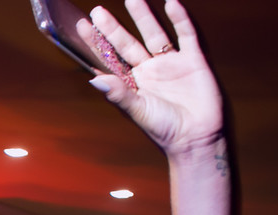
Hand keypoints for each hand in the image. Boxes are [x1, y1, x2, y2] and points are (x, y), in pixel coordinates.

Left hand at [80, 0, 223, 156]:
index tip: (81, 27)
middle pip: (126, 43)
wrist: (196, 137)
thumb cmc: (164, 129)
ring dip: (143, 16)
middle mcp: (147, 71)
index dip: (96, 45)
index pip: (109, 60)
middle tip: (97, 11)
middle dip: (112, 28)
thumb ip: (119, 94)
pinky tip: (171, 3)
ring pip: (153, 34)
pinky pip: (185, 34)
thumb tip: (95, 78)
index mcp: (131, 84)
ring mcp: (169, 63)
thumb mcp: (138, 111)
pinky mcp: (192, 60)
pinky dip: (179, 18)